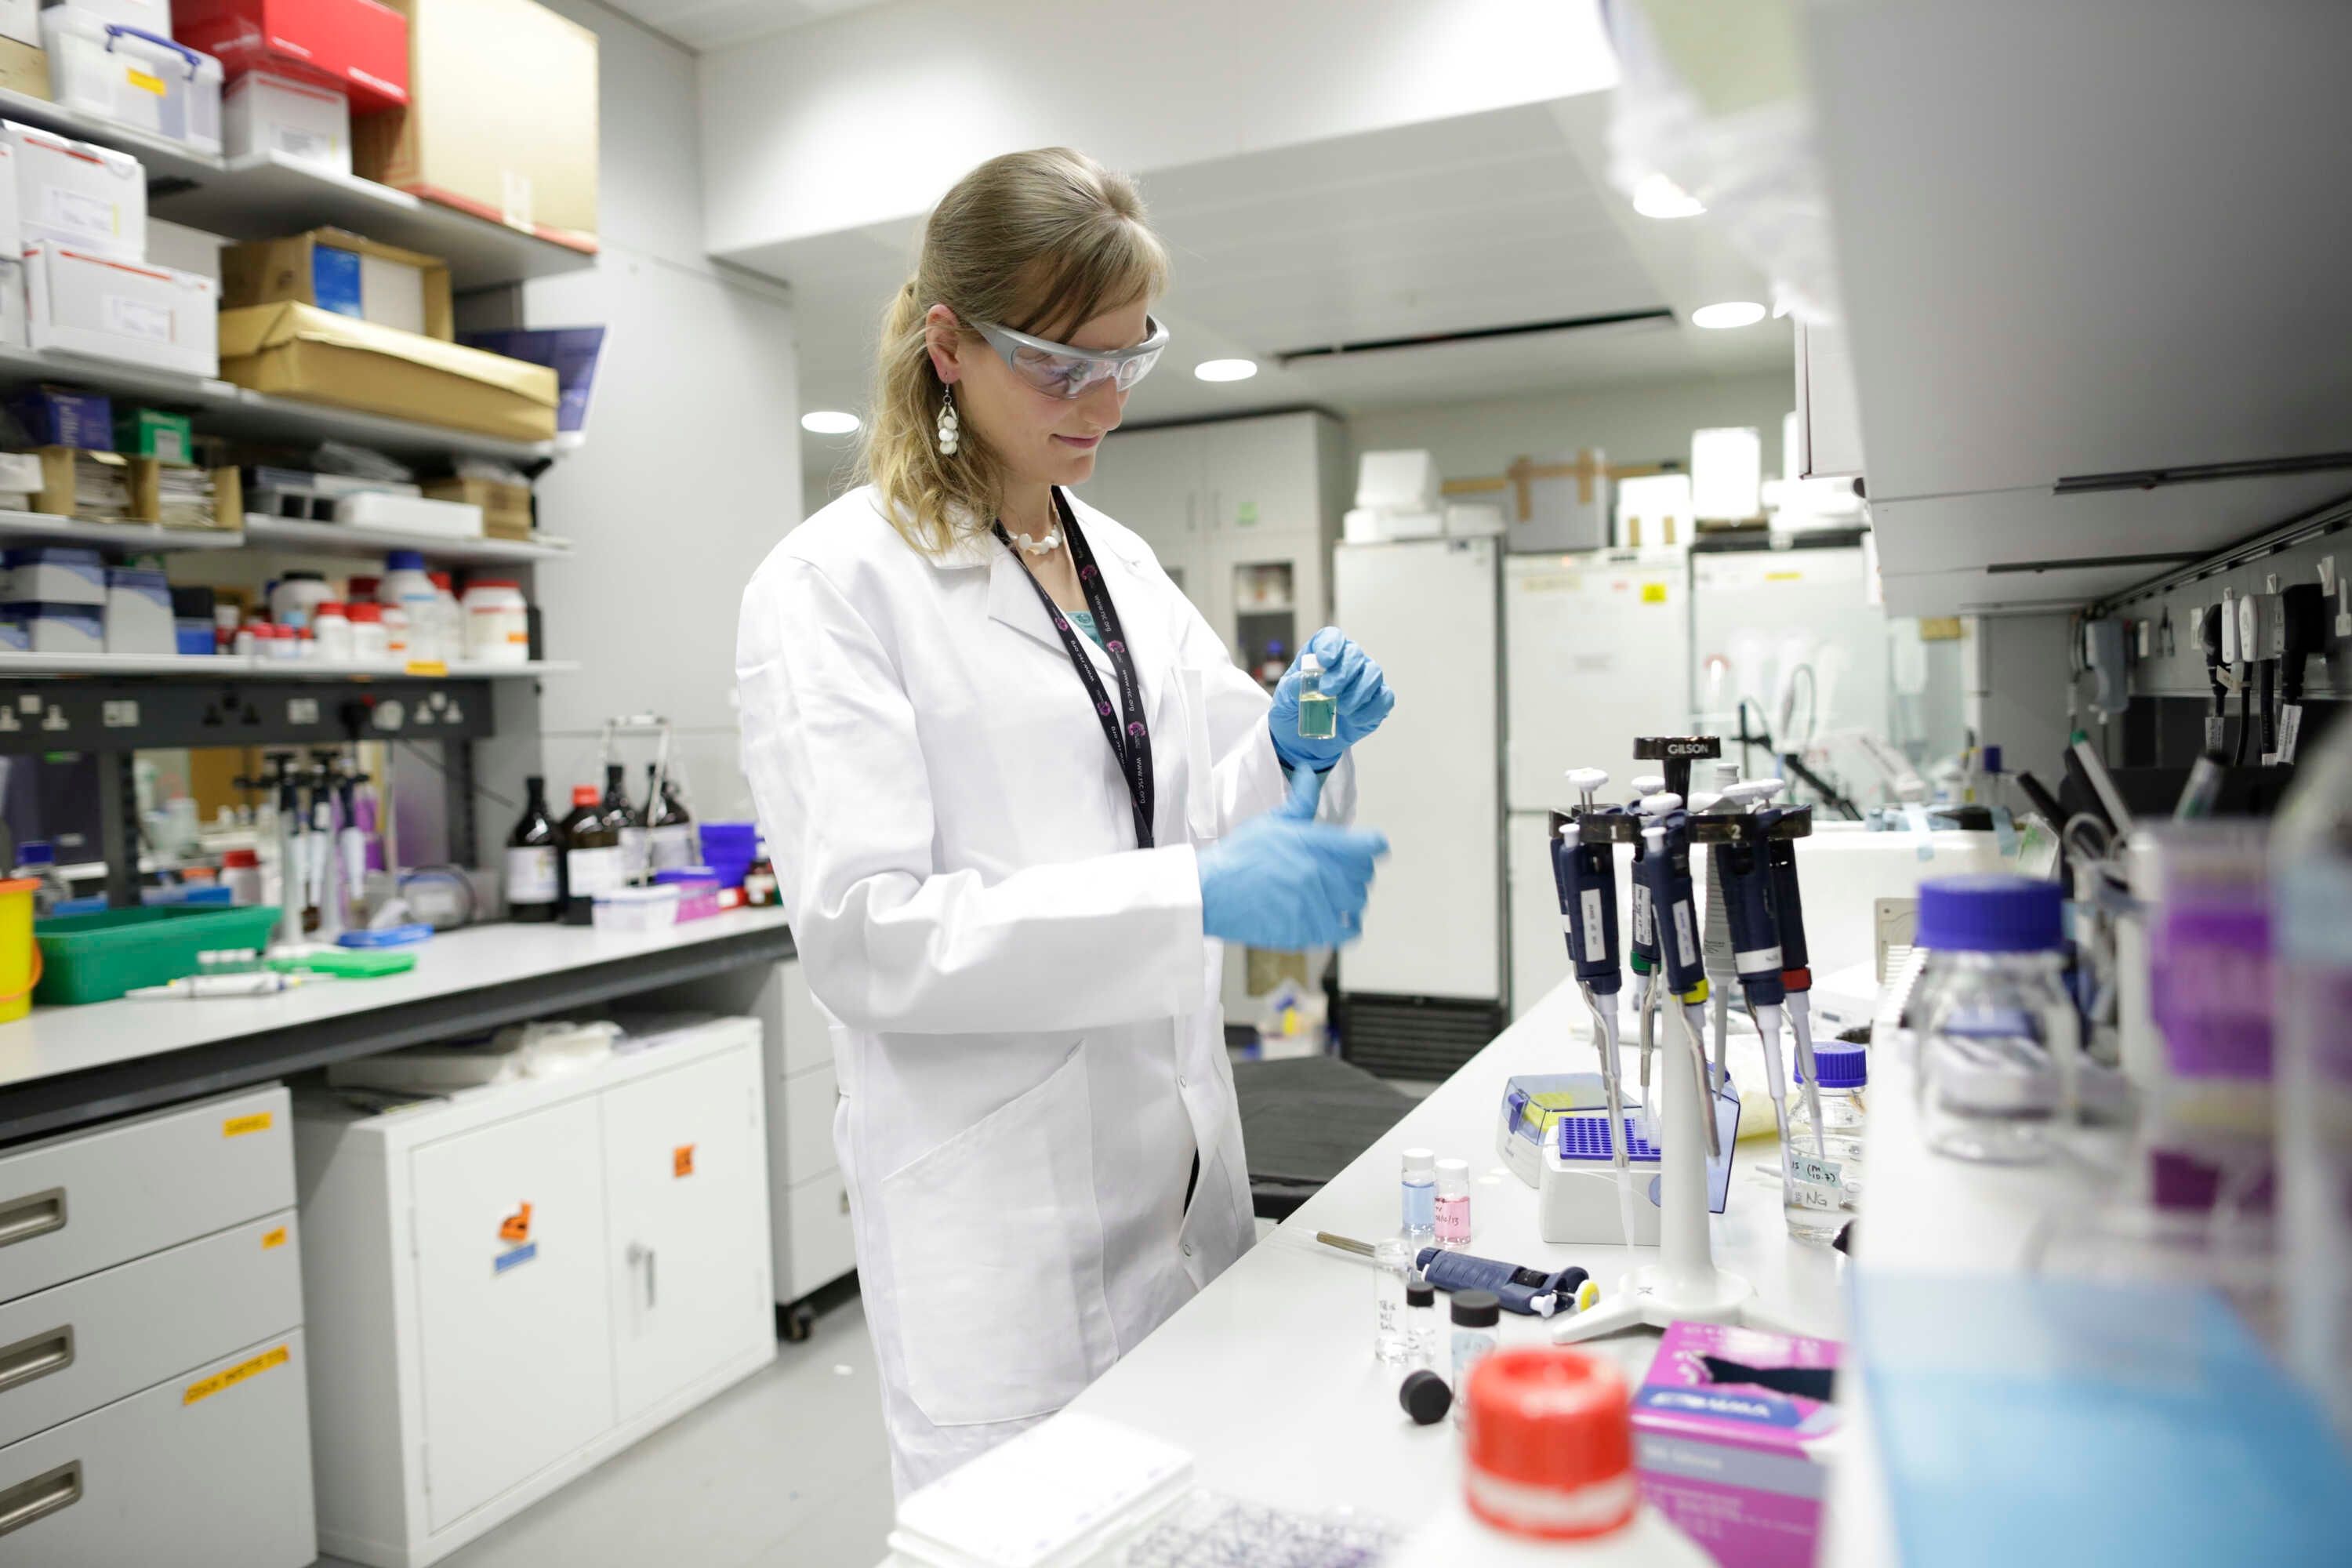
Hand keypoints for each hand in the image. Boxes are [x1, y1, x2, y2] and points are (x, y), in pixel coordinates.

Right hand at [1198, 767, 1388, 949]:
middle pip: (1366, 875)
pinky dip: (1347, 927)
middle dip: (1356, 871)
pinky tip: (1335, 920)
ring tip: (1334, 895)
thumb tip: (1308, 771)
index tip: (1367, 848)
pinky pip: (1347, 932)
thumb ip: (1301, 800)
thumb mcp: (1271, 821)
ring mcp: (1316, 905)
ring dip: (1350, 898)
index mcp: (1316, 843)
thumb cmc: (1239, 855)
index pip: (1371, 845)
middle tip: (1340, 871)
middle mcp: (1321, 874)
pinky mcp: (1308, 931)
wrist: (1211, 892)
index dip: (1372, 845)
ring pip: (1357, 903)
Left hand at [1268, 627, 1394, 771]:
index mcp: (1322, 654)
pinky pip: (1384, 699)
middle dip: (1343, 672)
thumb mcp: (1284, 698)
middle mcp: (1347, 663)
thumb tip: (1301, 681)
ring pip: (1373, 674)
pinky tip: (1354, 719)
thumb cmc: (1294, 710)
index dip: (1332, 645)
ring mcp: (1364, 681)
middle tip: (1328, 690)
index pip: (1332, 637)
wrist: (1302, 741)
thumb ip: (1291, 687)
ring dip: (1358, 691)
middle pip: (1355, 654)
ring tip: (1341, 709)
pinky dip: (1370, 709)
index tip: (1325, 660)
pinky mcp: (1376, 702)